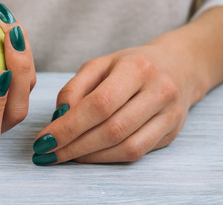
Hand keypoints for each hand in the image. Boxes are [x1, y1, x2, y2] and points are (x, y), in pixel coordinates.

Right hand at [0, 3, 35, 156]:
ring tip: (5, 21)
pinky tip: (2, 16)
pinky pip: (23, 66)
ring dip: (23, 52)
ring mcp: (2, 104)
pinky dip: (18, 41)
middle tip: (10, 36)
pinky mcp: (10, 83)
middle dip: (20, 73)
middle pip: (16, 110)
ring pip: (26, 86)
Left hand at [32, 44, 200, 164]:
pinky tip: (87, 155)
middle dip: (74, 146)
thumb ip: (75, 88)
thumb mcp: (100, 65)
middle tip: (48, 152)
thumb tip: (59, 119)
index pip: (99, 104)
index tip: (43, 139)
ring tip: (64, 155)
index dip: (69, 126)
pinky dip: (107, 158)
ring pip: (126, 146)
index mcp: (137, 68)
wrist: (179, 66)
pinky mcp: (172, 133)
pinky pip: (136, 153)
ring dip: (89, 156)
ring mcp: (170, 114)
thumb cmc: (131, 65)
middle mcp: (158, 91)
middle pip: (112, 129)